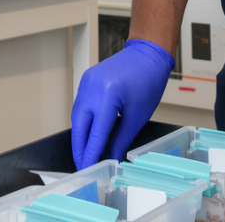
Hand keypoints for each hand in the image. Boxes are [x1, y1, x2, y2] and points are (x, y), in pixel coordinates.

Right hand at [71, 39, 174, 168]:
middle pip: (79, 126)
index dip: (91, 155)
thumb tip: (112, 157)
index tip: (89, 169)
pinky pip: (80, 104)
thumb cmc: (148, 82)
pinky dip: (82, 120)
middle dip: (80, 148)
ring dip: (79, 135)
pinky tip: (87, 132)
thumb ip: (121, 140)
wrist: (147, 55)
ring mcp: (87, 81)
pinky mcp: (86, 79)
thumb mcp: (137, 116)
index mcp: (108, 96)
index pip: (95, 134)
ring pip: (76, 116)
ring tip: (84, 152)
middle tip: (82, 165)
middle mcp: (93, 88)